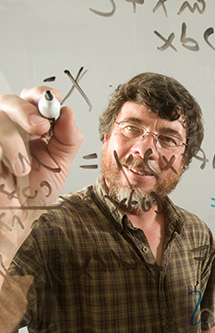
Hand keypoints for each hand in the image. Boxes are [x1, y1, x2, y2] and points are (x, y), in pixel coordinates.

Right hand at [0, 86, 82, 262]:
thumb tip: (69, 112)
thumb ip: (68, 138)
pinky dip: (1, 156)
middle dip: (25, 111)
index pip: (31, 99)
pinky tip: (5, 172)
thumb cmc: (37, 190)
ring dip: (12, 142)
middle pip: (8, 101)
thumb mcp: (60, 163)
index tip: (54, 98)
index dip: (40, 94)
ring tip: (22, 168)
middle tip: (40, 127)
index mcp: (30, 128)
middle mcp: (8, 128)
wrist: (18, 217)